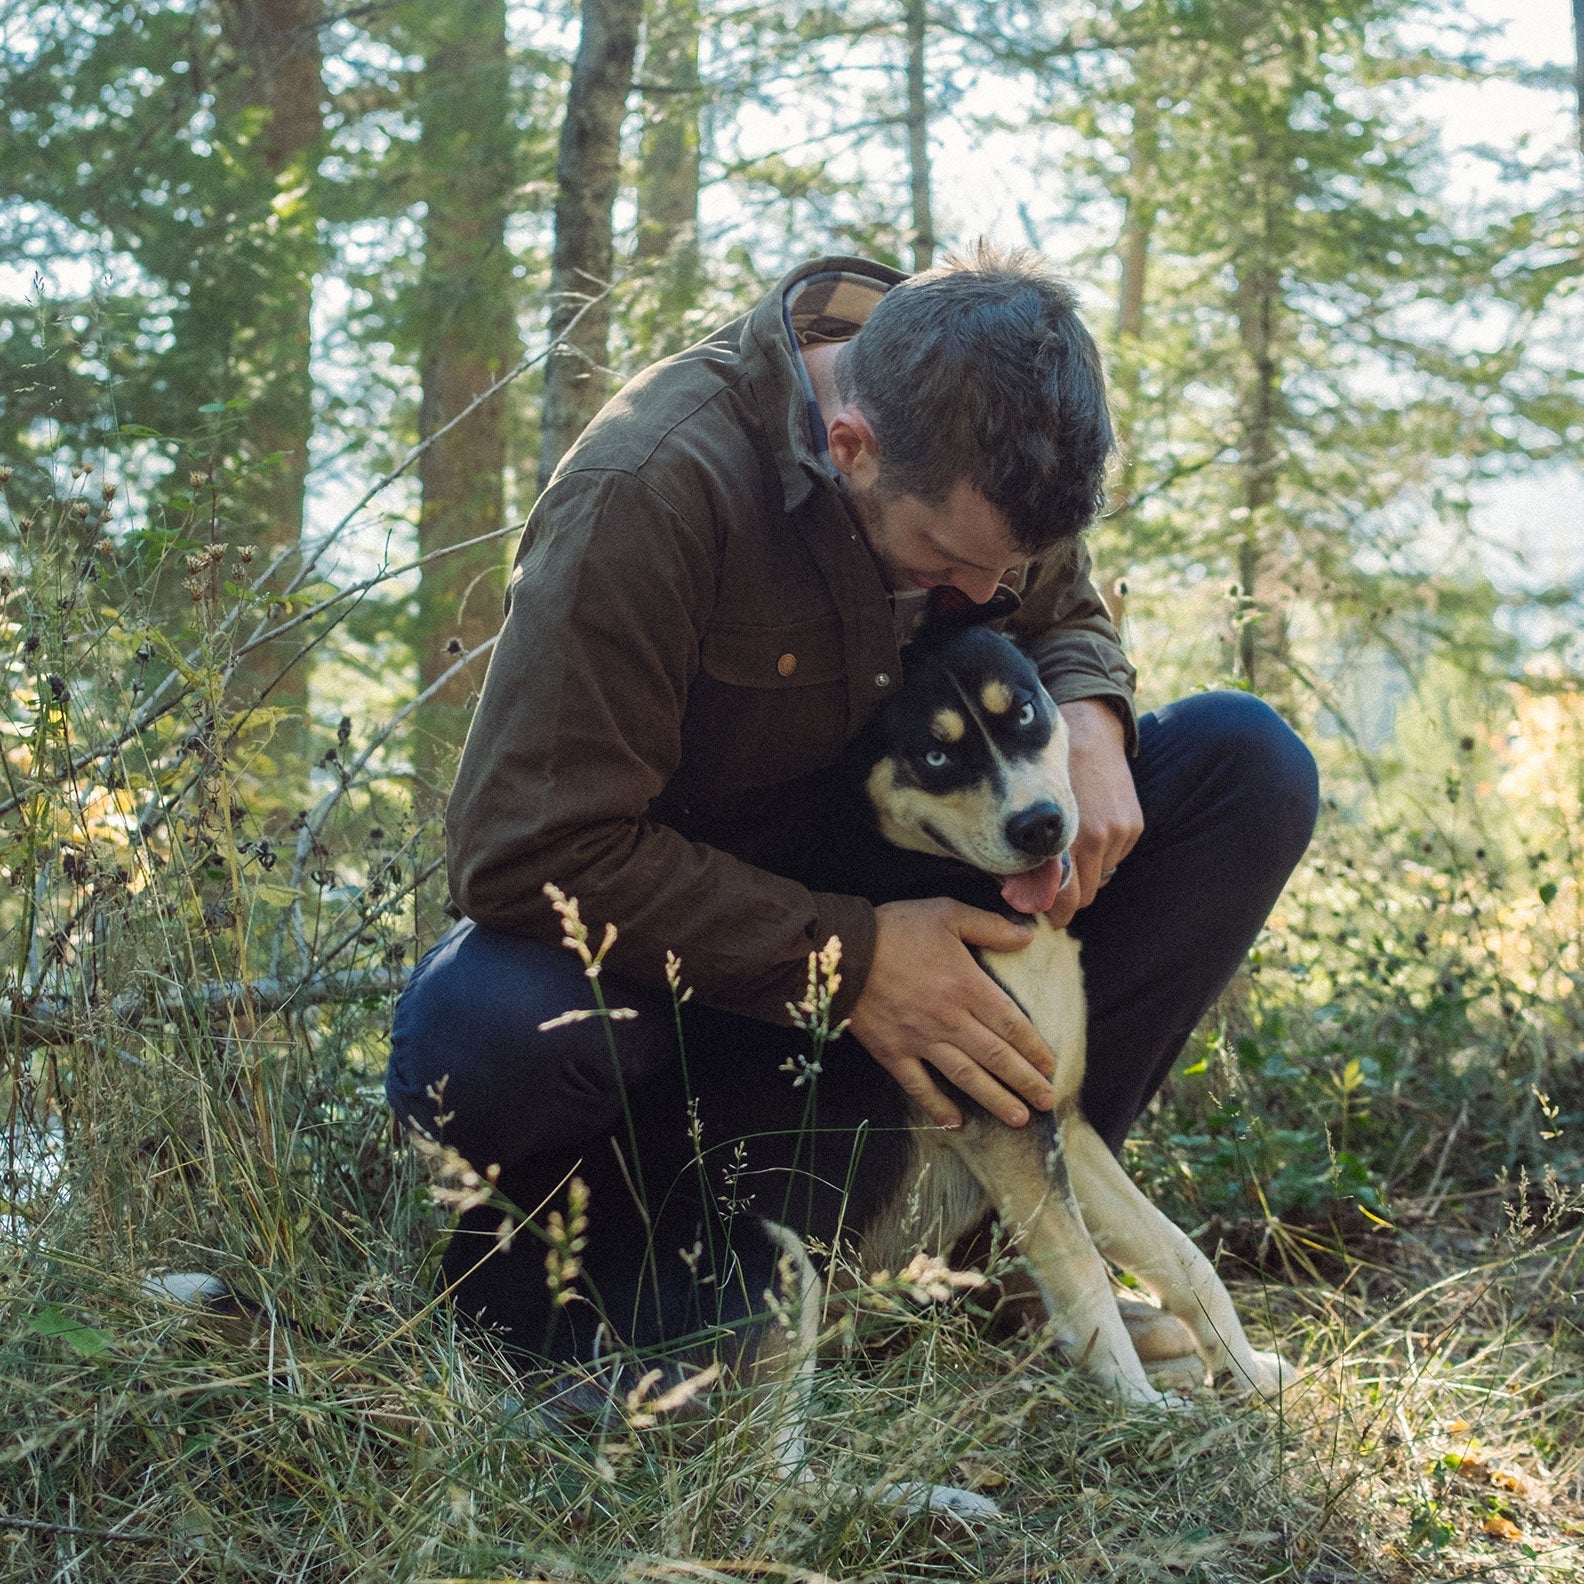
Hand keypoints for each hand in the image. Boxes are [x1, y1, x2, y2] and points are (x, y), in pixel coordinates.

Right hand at [846, 898, 1054, 1128]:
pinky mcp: (893, 1052)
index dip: (1034, 1048)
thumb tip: (1027, 937)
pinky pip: (918, 1086)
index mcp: (966, 985)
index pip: (1011, 1024)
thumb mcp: (946, 913)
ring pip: (965, 1077)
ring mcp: (920, 1039)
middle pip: (996, 1056)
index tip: (1051, 1065)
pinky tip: (955, 1122)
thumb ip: (989, 926)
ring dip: (995, 1099)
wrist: (843, 950)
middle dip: (1025, 1081)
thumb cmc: (896, 928)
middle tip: (1047, 1101)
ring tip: (1019, 1118)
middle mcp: (949, 1019)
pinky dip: (937, 1106)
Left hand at [1043, 698, 1142, 929]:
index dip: (1055, 911)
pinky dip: (1103, 853)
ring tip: (1072, 850)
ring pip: (1100, 877)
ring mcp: (1118, 833)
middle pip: (1086, 895)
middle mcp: (1096, 839)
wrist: (1088, 734)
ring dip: (1087, 872)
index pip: (1065, 898)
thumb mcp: (1030, 815)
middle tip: (1055, 889)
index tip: (1048, 915)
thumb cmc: (1045, 774)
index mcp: (1065, 839)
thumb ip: (1026, 856)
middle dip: (1070, 896)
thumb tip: (1020, 894)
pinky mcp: (1133, 826)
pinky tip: (1090, 832)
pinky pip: (1116, 858)